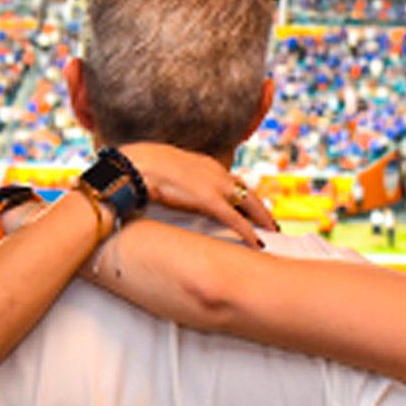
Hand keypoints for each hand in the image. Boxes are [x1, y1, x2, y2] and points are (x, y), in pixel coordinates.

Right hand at [120, 142, 277, 247]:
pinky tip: (257, 243)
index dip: (241, 193)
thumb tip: (169, 190)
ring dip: (261, 217)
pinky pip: (236, 219)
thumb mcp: (163, 169)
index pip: (230, 180)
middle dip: (259, 206)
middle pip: (246, 190)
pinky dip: (248, 232)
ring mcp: (214, 184)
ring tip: (271, 231)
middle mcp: (214, 171)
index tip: (249, 203)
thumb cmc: (141, 167)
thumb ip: (174, 179)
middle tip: (270, 220)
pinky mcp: (209, 200)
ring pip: (248, 202)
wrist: (134, 166)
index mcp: (203, 163)